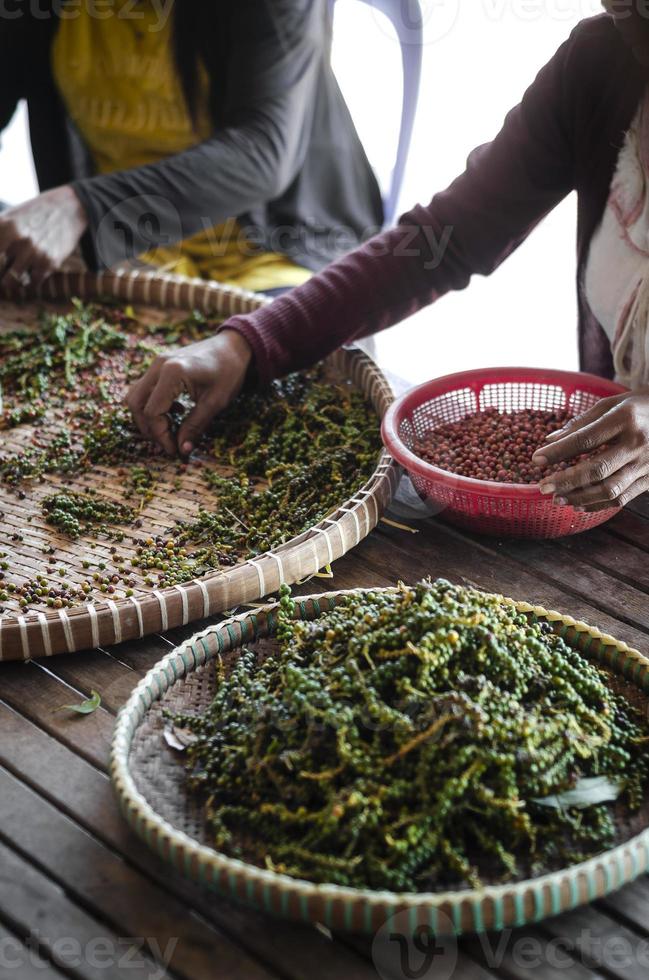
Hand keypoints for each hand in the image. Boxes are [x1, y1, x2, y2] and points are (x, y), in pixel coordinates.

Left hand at [0, 186, 87, 288]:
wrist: (67, 209)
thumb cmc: (33, 214)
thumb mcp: (9, 217)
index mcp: (4, 226)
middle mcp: (18, 240)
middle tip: (1, 280)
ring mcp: (34, 252)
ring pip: (12, 282)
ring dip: (9, 284)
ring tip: (10, 282)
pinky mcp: (49, 262)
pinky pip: (33, 283)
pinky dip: (28, 284)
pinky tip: (27, 278)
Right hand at [126, 329, 252, 456]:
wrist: (234, 346)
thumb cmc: (229, 372)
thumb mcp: (215, 402)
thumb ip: (196, 426)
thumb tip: (182, 449)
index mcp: (173, 372)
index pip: (152, 412)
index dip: (161, 435)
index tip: (175, 449)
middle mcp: (158, 365)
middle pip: (135, 404)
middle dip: (149, 428)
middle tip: (168, 442)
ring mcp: (156, 363)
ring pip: (136, 396)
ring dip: (148, 417)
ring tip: (171, 427)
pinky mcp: (159, 365)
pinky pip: (144, 389)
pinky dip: (153, 404)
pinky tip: (176, 411)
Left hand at [532, 389, 648, 511]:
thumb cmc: (639, 407)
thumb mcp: (612, 404)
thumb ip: (580, 423)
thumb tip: (550, 440)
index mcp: (625, 419)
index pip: (585, 439)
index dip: (559, 451)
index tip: (537, 459)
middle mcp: (637, 444)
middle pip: (596, 469)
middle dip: (566, 481)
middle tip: (542, 487)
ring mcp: (646, 464)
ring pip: (609, 489)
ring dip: (579, 497)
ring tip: (557, 498)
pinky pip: (621, 498)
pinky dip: (597, 504)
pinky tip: (578, 505)